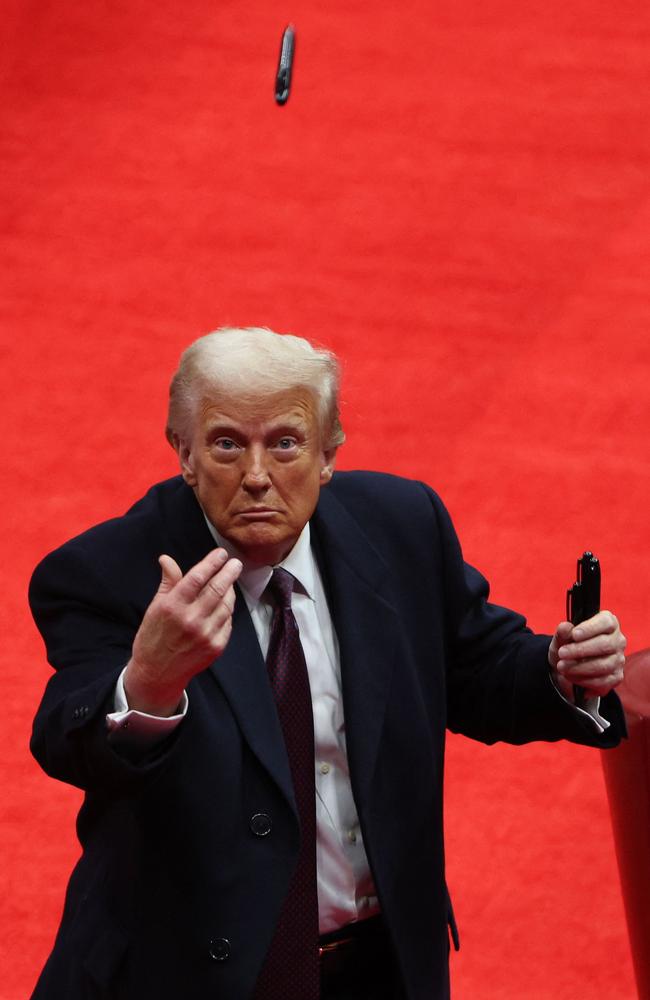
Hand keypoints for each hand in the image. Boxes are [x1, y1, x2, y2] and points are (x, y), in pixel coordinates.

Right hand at [124, 549, 242, 715]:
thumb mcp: (155, 607)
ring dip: (230, 590)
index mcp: (173, 607)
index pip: (197, 577)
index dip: (212, 562)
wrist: (157, 674)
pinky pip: (228, 622)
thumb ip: (168, 582)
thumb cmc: (153, 637)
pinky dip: (228, 611)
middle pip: (217, 589)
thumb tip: (166, 559)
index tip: (221, 553)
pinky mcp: (216, 647)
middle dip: (229, 572)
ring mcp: (206, 635)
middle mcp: (191, 620)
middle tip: (236, 563)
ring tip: (229, 582)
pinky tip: (224, 605)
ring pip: (226, 605)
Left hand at [548, 611, 625, 699]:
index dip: (590, 628)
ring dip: (579, 667)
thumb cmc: (568, 646)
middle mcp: (617, 640)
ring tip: (562, 666)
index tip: (574, 634)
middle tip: (562, 653)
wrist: (566, 667)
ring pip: (603, 665)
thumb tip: (565, 628)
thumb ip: (563, 632)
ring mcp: (618, 660)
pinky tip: (571, 676)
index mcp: (608, 623)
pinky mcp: (615, 678)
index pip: (606, 622)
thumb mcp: (561, 638)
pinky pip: (602, 682)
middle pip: (605, 644)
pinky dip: (583, 680)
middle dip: (581, 650)